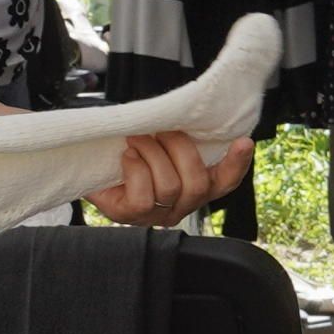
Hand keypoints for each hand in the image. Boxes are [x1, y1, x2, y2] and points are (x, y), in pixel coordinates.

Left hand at [88, 129, 246, 225]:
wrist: (90, 160)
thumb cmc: (131, 148)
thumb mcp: (160, 139)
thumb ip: (179, 135)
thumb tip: (190, 117)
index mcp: (195, 185)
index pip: (225, 182)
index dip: (237, 164)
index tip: (244, 141)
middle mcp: (180, 205)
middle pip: (197, 183)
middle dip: (178, 148)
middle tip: (159, 130)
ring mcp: (157, 214)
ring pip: (170, 186)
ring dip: (151, 153)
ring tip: (136, 141)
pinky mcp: (131, 216)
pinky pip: (144, 195)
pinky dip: (135, 168)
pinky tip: (126, 158)